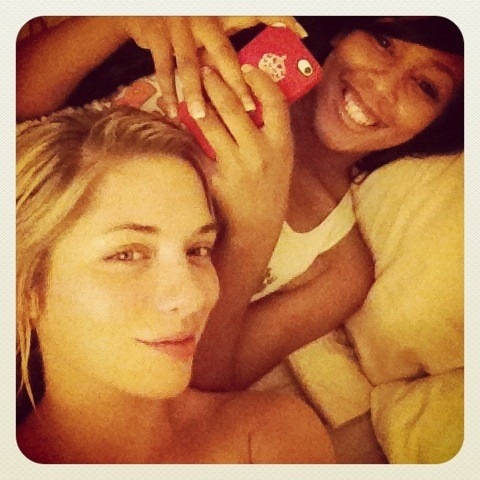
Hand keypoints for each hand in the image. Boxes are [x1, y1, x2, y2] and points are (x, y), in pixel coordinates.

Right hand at [115, 16, 306, 120]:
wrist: (154, 3)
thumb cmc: (200, 10)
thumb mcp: (229, 11)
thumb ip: (263, 18)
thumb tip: (299, 32)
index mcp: (218, 16)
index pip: (237, 46)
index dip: (245, 73)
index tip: (253, 102)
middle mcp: (198, 21)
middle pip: (218, 56)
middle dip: (228, 86)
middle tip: (242, 112)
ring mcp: (176, 29)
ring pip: (186, 65)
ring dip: (192, 92)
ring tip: (199, 116)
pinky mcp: (156, 38)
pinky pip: (162, 68)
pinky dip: (166, 91)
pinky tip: (172, 113)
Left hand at [195, 65, 293, 232]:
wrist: (255, 230)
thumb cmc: (268, 192)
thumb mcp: (280, 163)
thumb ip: (270, 135)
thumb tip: (252, 105)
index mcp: (282, 145)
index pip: (276, 103)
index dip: (261, 81)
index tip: (248, 67)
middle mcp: (262, 152)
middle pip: (237, 107)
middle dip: (218, 83)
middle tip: (206, 69)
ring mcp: (238, 164)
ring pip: (213, 123)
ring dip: (200, 102)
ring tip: (192, 89)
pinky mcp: (217, 175)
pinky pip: (201, 144)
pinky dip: (192, 129)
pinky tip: (185, 118)